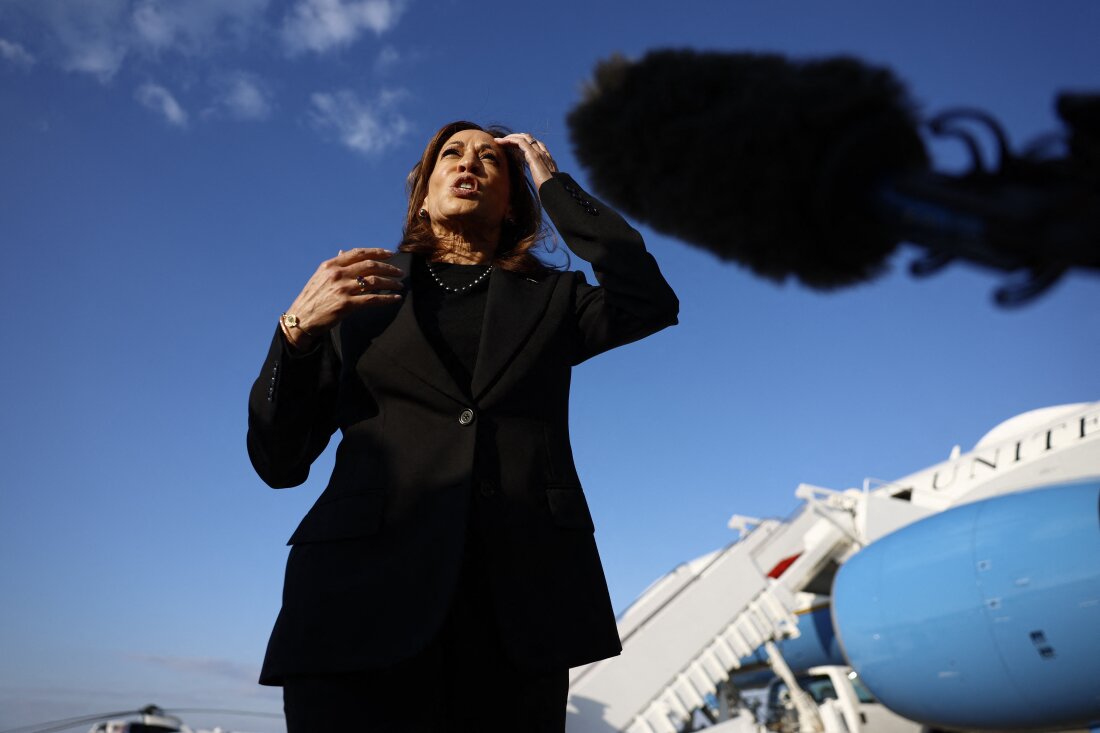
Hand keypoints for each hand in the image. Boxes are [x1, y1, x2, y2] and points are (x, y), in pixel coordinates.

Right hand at [282, 248, 403, 348]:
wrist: (301, 318)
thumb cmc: (312, 298)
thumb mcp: (320, 276)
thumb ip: (335, 265)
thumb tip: (343, 251)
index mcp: (331, 265)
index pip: (359, 253)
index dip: (377, 252)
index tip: (390, 253)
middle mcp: (337, 274)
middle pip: (370, 266)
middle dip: (388, 268)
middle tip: (399, 272)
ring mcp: (342, 289)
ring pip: (374, 281)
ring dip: (390, 283)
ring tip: (400, 285)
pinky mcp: (346, 305)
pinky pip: (373, 299)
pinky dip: (387, 298)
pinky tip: (396, 298)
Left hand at [494, 133, 557, 189]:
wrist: (555, 191)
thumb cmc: (550, 190)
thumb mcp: (544, 184)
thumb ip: (541, 182)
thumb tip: (539, 189)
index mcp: (547, 159)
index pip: (535, 145)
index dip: (523, 142)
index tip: (512, 145)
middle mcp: (544, 153)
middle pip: (529, 138)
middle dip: (515, 137)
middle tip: (503, 141)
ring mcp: (539, 153)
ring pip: (524, 138)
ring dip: (511, 137)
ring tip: (499, 140)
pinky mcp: (534, 155)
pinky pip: (520, 142)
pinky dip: (510, 140)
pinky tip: (502, 142)